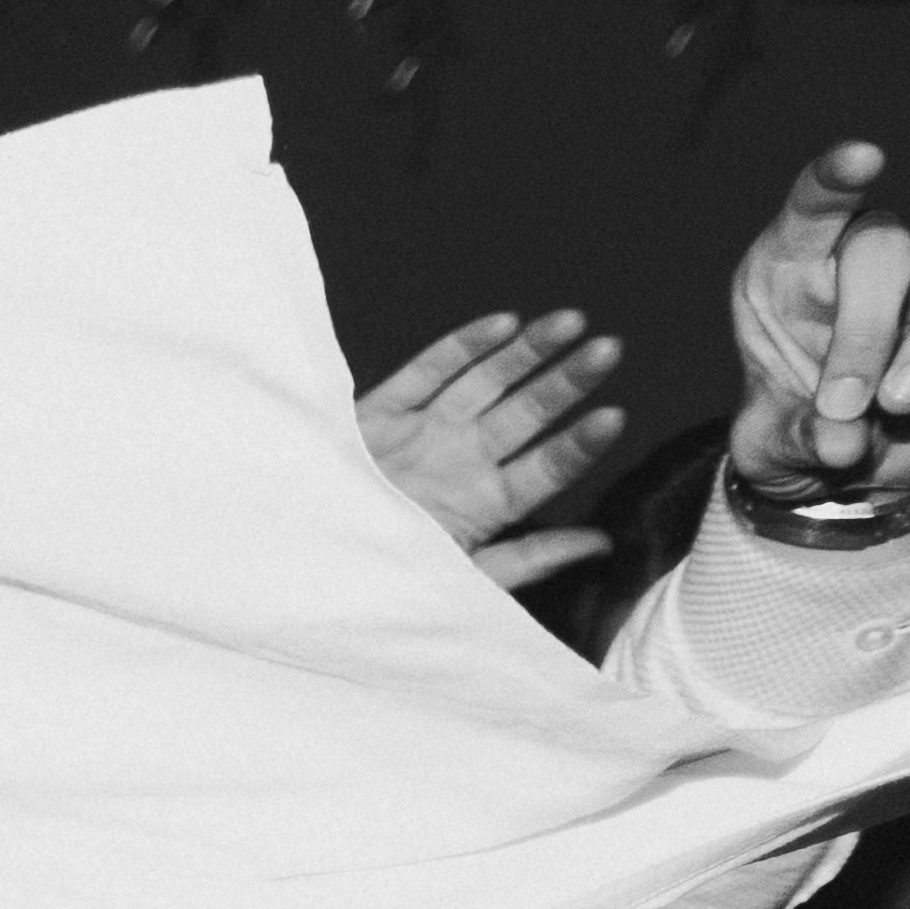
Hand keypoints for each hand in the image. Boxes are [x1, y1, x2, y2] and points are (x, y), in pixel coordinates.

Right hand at [354, 304, 634, 590]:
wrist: (297, 567)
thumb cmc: (376, 585)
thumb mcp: (460, 580)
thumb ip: (529, 558)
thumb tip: (603, 543)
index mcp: (484, 505)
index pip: (545, 468)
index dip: (578, 443)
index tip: (612, 417)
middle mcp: (460, 462)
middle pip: (526, 415)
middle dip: (567, 383)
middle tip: (607, 352)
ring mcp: (422, 435)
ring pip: (485, 384)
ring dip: (527, 353)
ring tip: (572, 323)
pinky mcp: (378, 416)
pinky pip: (425, 374)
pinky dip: (461, 349)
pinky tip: (504, 325)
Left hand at [722, 140, 909, 508]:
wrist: (858, 467)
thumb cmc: (802, 432)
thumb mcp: (774, 447)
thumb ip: (796, 438)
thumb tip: (841, 443)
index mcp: (797, 267)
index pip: (815, 206)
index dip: (836, 180)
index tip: (863, 160)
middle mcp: (876, 253)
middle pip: (886, 247)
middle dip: (865, 330)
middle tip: (847, 405)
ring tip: (901, 403)